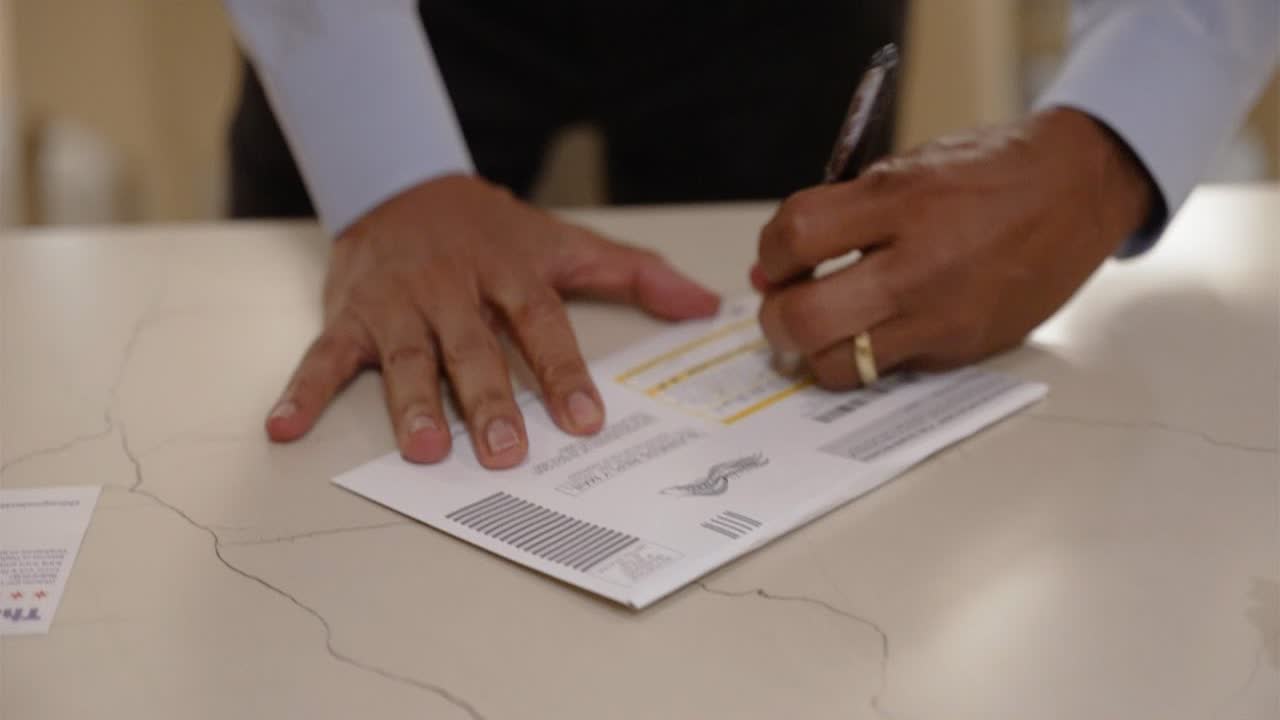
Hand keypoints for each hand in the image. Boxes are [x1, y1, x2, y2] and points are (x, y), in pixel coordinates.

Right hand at [266, 175, 719, 466]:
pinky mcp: (350, 314)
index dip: (563, 372)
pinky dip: (302, 390)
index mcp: (509, 273)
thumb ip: (632, 274)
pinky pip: (323, 355)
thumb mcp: (562, 242)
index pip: (542, 325)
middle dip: (488, 401)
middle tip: (505, 451)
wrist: (403, 182)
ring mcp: (397, 303)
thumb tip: (703, 305)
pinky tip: (285, 427)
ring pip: (405, 357)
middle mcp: (453, 289)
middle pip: (473, 349)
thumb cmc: (491, 228)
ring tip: (424, 452)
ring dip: (411, 405)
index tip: (585, 420)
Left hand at [751, 108, 1154, 387]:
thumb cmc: (989, 173)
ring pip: (840, 365)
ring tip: (822, 329)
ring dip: (814, 352)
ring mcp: (942, 315)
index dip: (771, 253)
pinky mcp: (961, 349)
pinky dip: (867, 356)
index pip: (797, 237)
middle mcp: (920, 265)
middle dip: (776, 320)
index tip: (777, 259)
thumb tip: (774, 268)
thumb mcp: (908, 168)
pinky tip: (875, 329)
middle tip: (782, 310)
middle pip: (806, 318)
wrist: (1077, 190)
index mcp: (902, 201)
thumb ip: (841, 213)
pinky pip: (888, 370)